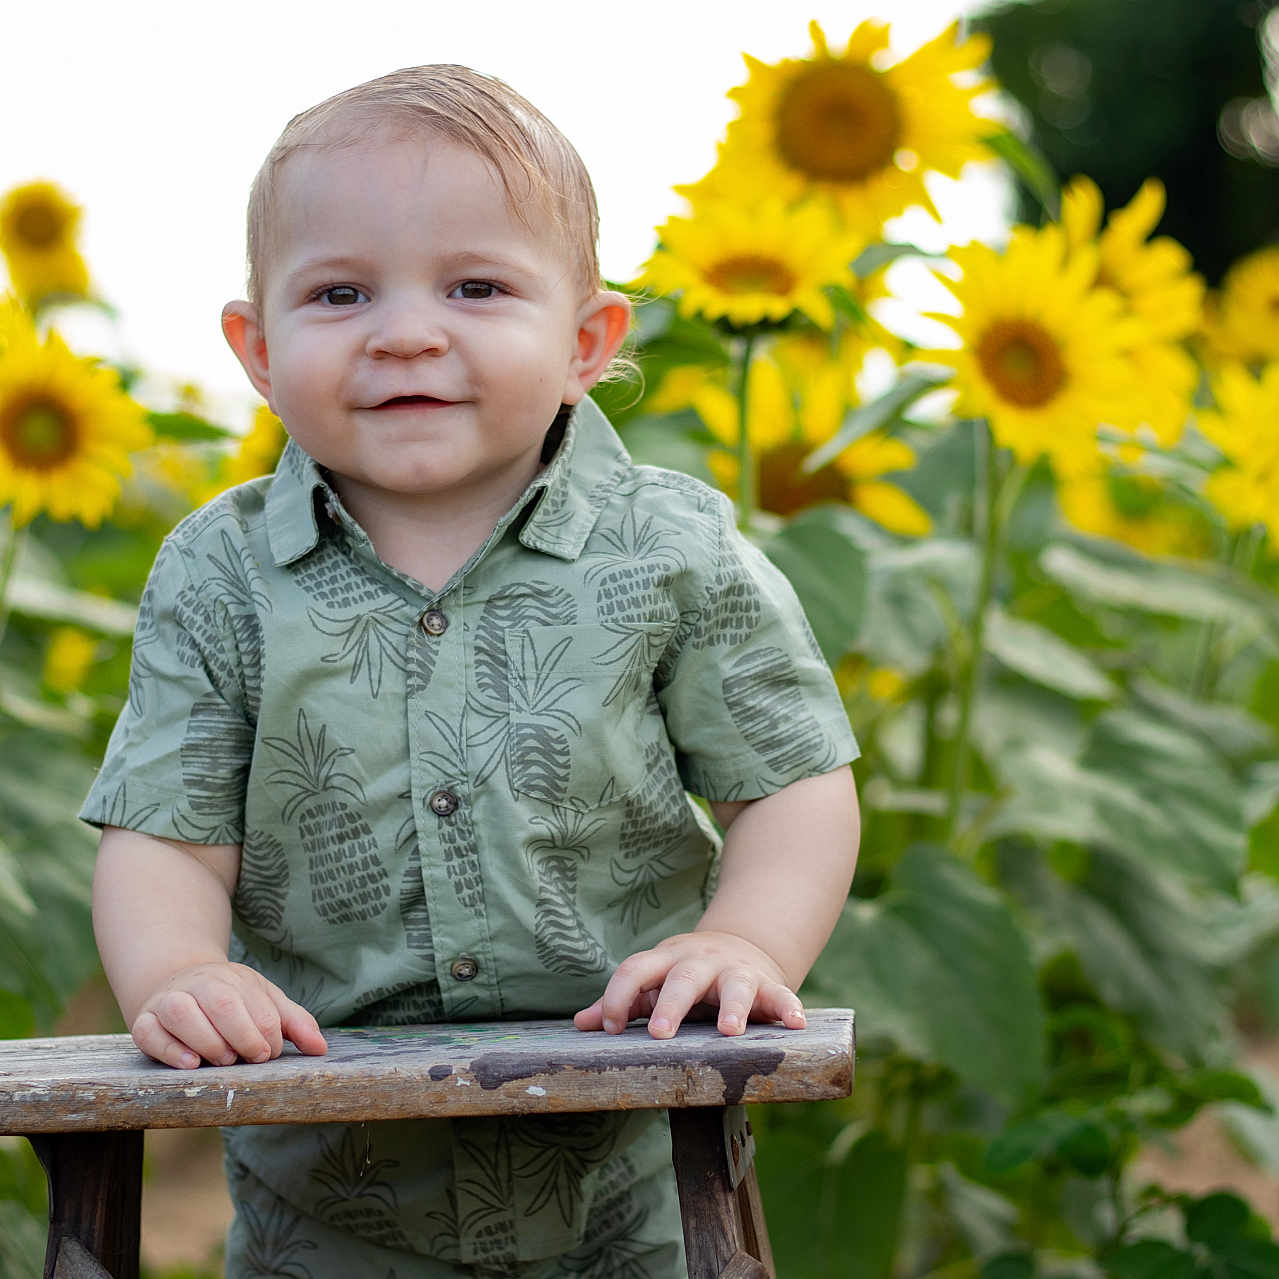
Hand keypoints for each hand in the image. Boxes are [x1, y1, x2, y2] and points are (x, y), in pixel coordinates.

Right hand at [131, 961, 327, 1068]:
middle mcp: (201, 985)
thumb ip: (294, 1023)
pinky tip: (192, 1064)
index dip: (267, 1031)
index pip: (256, 1004)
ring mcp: (169, 1002)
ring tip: (223, 1059)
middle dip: (243, 1034)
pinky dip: (170, 1049)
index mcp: (235, 980)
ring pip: (182, 1013)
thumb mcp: (265, 1002)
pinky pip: (148, 1033)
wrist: (178, 983)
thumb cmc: (231, 1000)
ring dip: (207, 1040)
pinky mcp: (143, 1023)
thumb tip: (321, 1049)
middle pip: (222, 1003)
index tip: (270, 1053)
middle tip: (253, 1057)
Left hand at [573, 930, 805, 1039]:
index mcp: (665, 962)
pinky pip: (781, 994)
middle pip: (682, 978)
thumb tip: (580, 1025)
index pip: (635, 970)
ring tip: (730, 1031)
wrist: (742, 945)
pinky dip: (789, 1007)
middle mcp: (700, 962)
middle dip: (671, 1004)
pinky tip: (797, 1023)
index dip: (618, 996)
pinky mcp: (767, 984)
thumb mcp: (655, 980)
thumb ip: (623, 1001)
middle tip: (660, 1032)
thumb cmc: (686, 975)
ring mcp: (735, 971)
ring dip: (733, 1007)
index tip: (610, 1028)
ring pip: (734, 985)